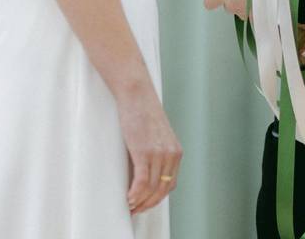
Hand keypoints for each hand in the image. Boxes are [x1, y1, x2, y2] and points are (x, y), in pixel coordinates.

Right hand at [116, 90, 182, 214]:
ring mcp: (158, 153)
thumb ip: (157, 152)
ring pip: (152, 189)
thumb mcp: (156, 135)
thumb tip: (146, 170)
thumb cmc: (143, 111)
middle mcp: (171, 154)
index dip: (157, 198)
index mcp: (176, 151)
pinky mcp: (144, 152)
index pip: (170, 184)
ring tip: (130, 206)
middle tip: (136, 209)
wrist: (137, 94)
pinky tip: (129, 198)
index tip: (146, 203)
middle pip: (162, 190)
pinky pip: (142, 182)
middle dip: (149, 204)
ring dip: (140, 202)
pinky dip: (135, 194)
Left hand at [203, 0, 262, 19]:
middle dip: (236, 0)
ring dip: (248, 6)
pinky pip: (255, 18)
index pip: (209, 3)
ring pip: (242, 12)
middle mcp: (233, 7)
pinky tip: (268, 3)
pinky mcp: (257, 22)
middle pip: (228, 6)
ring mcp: (245, 16)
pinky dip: (259, 12)